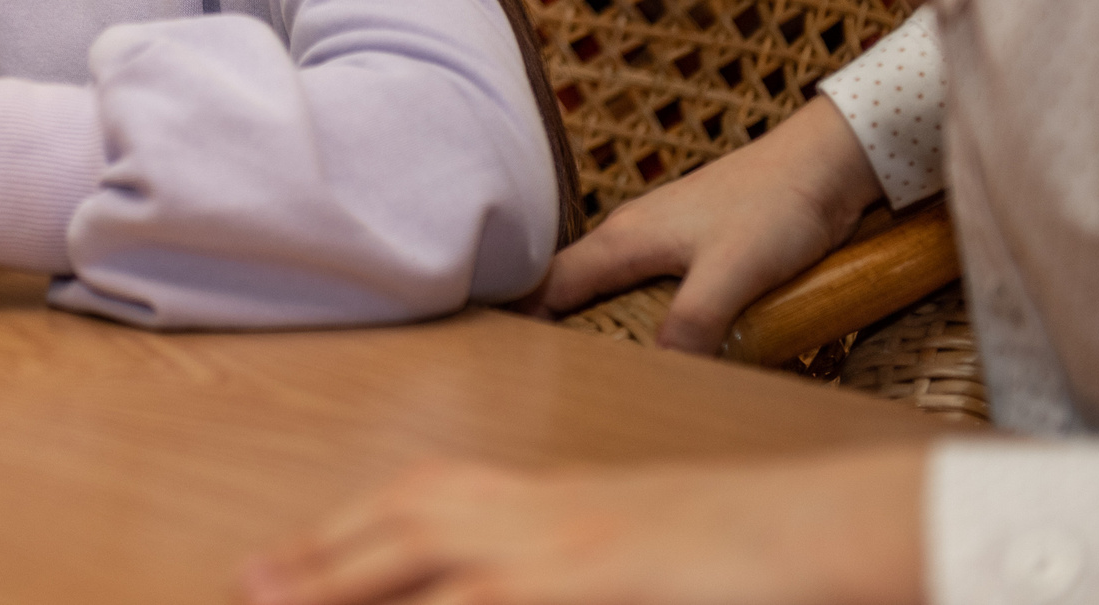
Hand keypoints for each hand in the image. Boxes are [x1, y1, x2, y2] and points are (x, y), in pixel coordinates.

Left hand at [238, 447, 925, 604]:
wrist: (855, 520)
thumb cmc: (749, 551)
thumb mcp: (631, 550)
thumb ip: (563, 563)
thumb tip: (499, 579)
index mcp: (557, 502)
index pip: (426, 504)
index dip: (342, 538)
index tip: (270, 568)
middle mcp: (555, 513)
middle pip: (414, 519)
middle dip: (322, 561)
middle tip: (243, 590)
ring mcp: (582, 548)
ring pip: (446, 568)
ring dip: (361, 584)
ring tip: (276, 601)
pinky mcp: (613, 580)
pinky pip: (509, 601)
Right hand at [527, 96, 883, 352]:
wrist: (826, 163)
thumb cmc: (777, 206)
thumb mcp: (734, 271)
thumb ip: (694, 319)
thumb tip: (658, 372)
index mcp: (624, 238)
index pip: (549, 283)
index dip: (522, 322)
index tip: (510, 366)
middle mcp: (631, 235)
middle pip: (571, 287)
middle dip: (555, 331)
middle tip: (551, 386)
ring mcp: (661, 238)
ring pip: (610, 287)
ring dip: (600, 326)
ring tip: (602, 376)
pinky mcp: (693, 246)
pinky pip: (646, 287)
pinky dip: (640, 317)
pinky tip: (661, 346)